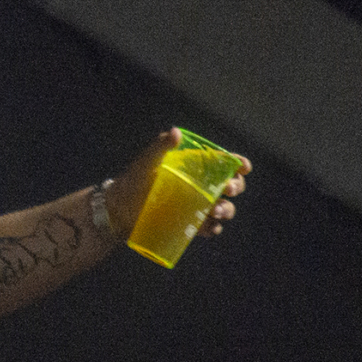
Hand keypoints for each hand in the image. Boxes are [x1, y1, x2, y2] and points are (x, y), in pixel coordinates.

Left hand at [107, 128, 250, 237]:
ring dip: (226, 210)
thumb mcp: (146, 162)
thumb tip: (175, 132)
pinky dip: (213, 229)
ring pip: (223, 208)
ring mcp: (195, 206)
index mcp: (194, 167)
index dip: (237, 163)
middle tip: (227, 190)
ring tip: (215, 212)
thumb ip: (159, 146)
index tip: (243, 167)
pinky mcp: (188, 225)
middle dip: (235, 187)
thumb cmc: (132, 180)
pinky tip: (211, 228)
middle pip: (230, 186)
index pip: (223, 163)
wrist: (117, 210)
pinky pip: (208, 227)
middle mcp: (199, 186)